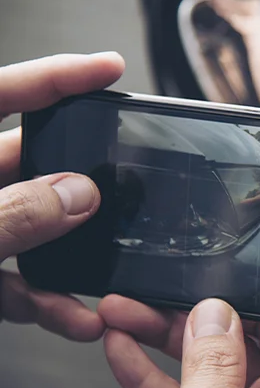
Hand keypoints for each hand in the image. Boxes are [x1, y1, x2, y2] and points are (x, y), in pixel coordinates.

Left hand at [0, 52, 123, 340]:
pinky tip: (73, 318)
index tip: (109, 69)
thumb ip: (11, 215)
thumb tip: (77, 196)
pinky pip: (15, 279)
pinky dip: (46, 301)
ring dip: (72, 258)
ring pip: (31, 229)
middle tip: (119, 197)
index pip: (2, 92)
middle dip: (82, 189)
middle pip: (30, 165)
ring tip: (104, 278)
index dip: (59, 75)